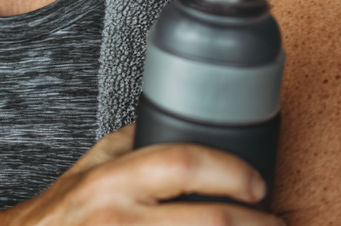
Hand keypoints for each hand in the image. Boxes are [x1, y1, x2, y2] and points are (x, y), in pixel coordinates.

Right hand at [8, 125, 282, 225]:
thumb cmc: (61, 214)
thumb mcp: (91, 167)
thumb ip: (131, 145)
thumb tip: (179, 124)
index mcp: (113, 180)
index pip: (183, 163)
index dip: (230, 172)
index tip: (257, 183)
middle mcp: (120, 218)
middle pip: (211, 222)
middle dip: (257, 224)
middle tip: (278, 222)